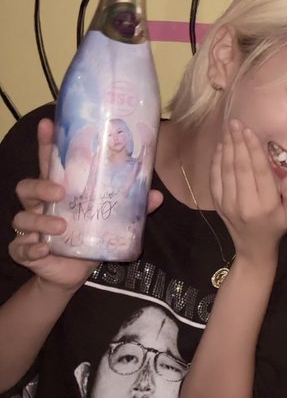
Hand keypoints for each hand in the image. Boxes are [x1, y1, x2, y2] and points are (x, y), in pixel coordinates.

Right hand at [9, 118, 161, 289]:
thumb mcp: (111, 222)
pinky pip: (20, 248)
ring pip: (22, 216)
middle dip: (40, 185)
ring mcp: (30, 228)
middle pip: (26, 186)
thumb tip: (155, 195)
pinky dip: (30, 248)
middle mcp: (40, 206)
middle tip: (60, 191)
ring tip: (61, 226)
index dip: (46, 143)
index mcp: (58, 192)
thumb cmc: (88, 238)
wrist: (72, 273)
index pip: (48, 163)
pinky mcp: (26, 251)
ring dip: (40, 220)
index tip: (48, 123)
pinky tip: (43, 249)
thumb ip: (131, 208)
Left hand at [211, 120, 286, 264]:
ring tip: (229, 129)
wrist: (253, 247)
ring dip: (227, 147)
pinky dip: (217, 160)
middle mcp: (245, 203)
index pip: (259, 172)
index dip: (253, 150)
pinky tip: (221, 146)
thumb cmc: (278, 226)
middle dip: (237, 142)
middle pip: (240, 167)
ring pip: (226, 170)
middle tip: (236, 122)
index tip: (250, 131)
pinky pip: (215, 178)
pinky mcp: (218, 203)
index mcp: (266, 205)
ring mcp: (228, 204)